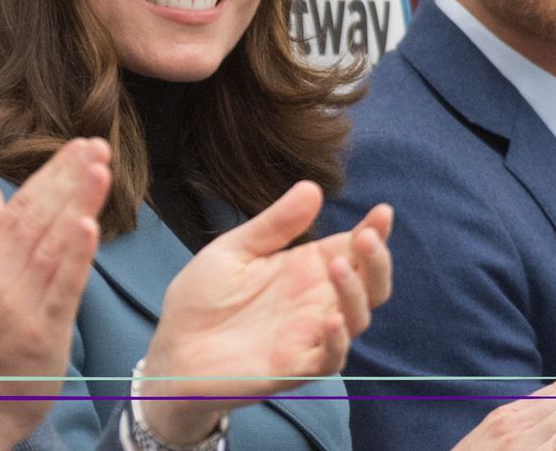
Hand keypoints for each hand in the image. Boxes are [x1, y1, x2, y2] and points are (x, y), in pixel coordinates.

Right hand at [0, 138, 111, 450]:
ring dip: (78, 201)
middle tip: (96, 143)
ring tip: (100, 167)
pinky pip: (61, 287)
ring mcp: (20, 301)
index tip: (78, 144)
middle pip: (38, 215)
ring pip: (52, 242)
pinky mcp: (41, 330)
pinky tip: (90, 224)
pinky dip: (75, 254)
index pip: (22, 204)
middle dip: (69, 176)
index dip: (52, 172)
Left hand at [139, 183, 392, 444]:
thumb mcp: (234, 250)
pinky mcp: (295, 367)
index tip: (382, 211)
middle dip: (376, 261)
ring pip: (357, 318)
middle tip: (367, 237)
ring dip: (355, 293)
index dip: (373, 232)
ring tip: (338, 266)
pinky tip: (330, 320)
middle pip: (369, 284)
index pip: (351, 249)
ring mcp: (309, 336)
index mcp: (304, 269)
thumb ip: (274, 224)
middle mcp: (315, 301)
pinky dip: (337, 340)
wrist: (172, 351)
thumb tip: (312, 187)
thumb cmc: (202, 300)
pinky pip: (331, 358)